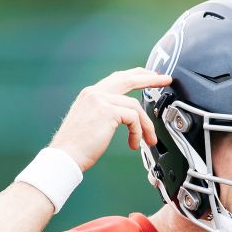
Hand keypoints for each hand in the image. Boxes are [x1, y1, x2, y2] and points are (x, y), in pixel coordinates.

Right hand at [48, 67, 171, 171]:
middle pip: (127, 78)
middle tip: (166, 80)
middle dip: (149, 78)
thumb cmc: (77, 147)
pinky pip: (133, 117)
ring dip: (146, 124)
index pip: (117, 79)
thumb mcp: (92, 123)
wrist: (65, 155)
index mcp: (90, 94)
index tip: (149, 76)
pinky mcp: (107, 111)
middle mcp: (95, 93)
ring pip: (135, 105)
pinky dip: (138, 132)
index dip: (135, 76)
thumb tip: (127, 117)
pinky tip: (134, 143)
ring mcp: (100, 99)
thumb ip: (106, 114)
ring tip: (149, 139)